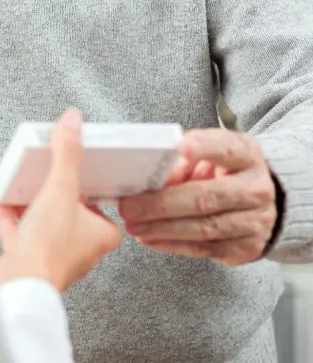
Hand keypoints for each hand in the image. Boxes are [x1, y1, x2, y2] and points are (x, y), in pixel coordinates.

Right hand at [0, 110, 121, 293]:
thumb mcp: (61, 188)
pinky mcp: (27, 260)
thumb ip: (67, 153)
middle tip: (48, 170)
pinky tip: (0, 198)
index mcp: (100, 235)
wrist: (19, 284)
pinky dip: (10, 215)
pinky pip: (19, 232)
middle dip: (56, 191)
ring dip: (32, 201)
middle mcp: (79, 248)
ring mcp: (52, 255)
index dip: (92, 188)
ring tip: (22, 180)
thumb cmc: (49, 248)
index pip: (104, 207)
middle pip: (70, 211)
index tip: (80, 169)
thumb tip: (73, 123)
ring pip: (44, 221)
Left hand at [119, 129, 277, 265]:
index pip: (226, 148)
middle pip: (206, 197)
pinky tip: (151, 238)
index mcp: (246, 156)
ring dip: (163, 229)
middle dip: (162, 204)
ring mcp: (255, 222)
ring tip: (134, 225)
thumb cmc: (227, 171)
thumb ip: (183, 161)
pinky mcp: (246, 248)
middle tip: (130, 207)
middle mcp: (256, 189)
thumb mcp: (210, 154)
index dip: (204, 147)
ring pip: (204, 228)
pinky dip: (173, 245)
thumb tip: (150, 178)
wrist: (266, 202)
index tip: (182, 147)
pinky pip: (205, 249)